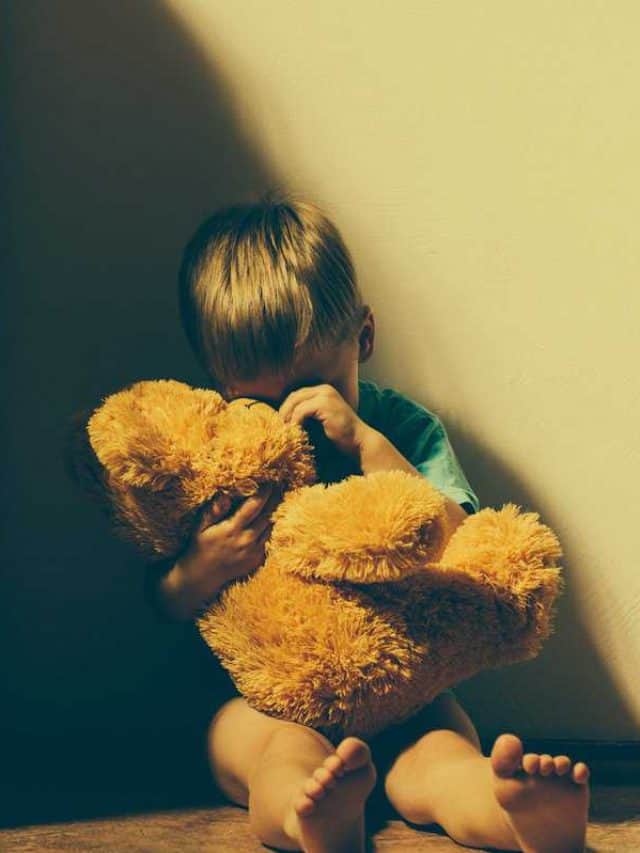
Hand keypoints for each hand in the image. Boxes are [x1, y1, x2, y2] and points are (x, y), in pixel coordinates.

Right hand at [160, 484, 281, 618]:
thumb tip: (225, 496)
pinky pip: (269, 539)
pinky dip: (272, 527)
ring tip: (280, 496)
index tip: (270, 481)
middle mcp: (246, 540)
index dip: (264, 493)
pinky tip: (273, 516)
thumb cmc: (201, 546)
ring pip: (271, 527)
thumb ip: (213, 511)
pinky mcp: (258, 559)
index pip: (254, 506)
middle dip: (275, 499)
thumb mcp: (200, 527)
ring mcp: (254, 551)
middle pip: (268, 515)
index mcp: (232, 529)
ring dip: (276, 511)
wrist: (203, 575)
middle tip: (281, 484)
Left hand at [278, 383, 370, 458]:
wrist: (358, 441)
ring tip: (285, 429)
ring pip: (296, 402)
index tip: (282, 421)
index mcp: (324, 390)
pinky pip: (301, 411)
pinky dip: (295, 421)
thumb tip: (285, 417)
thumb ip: (308, 414)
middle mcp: (325, 389)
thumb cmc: (340, 435)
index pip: (298, 394)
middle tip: (280, 425)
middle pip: (295, 396)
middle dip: (284, 410)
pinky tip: (295, 430)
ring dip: (288, 416)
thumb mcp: (321, 420)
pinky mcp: (325, 404)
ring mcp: (326, 395)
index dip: (287, 407)